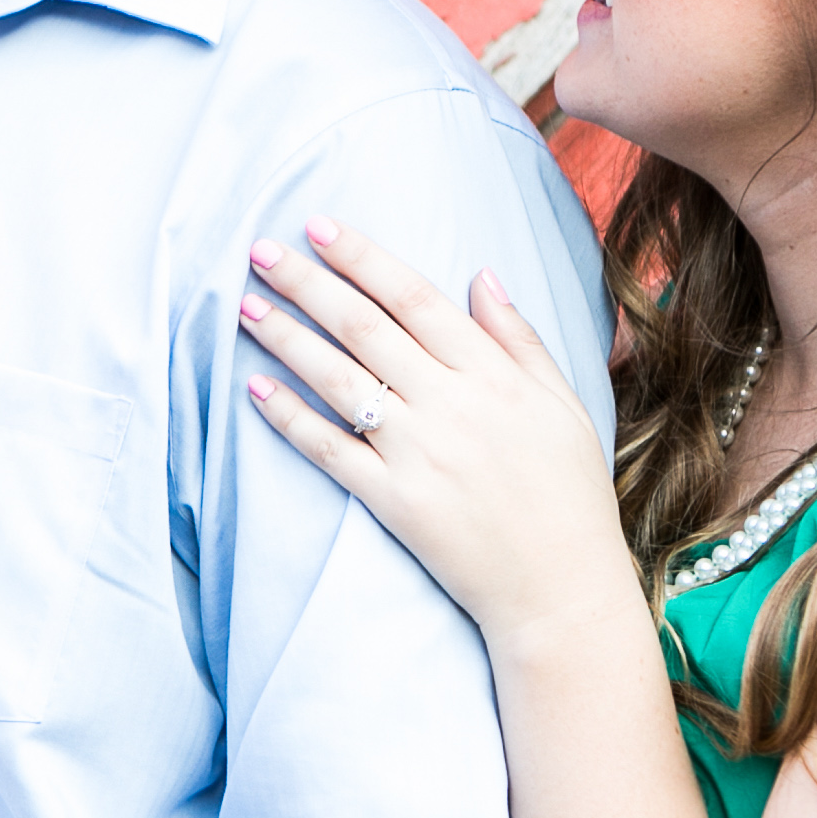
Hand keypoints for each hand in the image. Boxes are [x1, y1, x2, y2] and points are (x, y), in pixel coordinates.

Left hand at [242, 220, 622, 647]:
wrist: (562, 590)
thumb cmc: (569, 494)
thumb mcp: (563, 404)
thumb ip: (519, 338)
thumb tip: (482, 274)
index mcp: (494, 374)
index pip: (415, 298)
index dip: (363, 258)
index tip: (320, 227)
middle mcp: (452, 405)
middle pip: (365, 328)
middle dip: (308, 283)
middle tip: (260, 250)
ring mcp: (420, 454)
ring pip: (339, 380)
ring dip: (288, 339)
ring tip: (247, 307)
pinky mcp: (395, 501)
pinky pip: (330, 451)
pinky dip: (290, 417)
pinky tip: (255, 388)